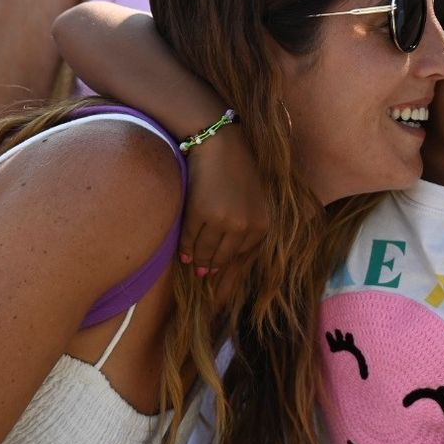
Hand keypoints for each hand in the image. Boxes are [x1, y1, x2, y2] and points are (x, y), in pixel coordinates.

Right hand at [181, 126, 268, 271]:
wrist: (219, 143)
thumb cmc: (235, 172)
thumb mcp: (250, 203)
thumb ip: (242, 233)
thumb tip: (217, 271)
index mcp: (261, 226)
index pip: (242, 263)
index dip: (228, 282)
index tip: (219, 300)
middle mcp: (245, 227)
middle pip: (221, 260)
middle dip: (209, 270)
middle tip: (201, 278)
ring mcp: (223, 221)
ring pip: (204, 253)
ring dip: (196, 261)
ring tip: (191, 265)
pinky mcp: (202, 214)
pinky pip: (189, 240)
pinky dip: (184, 248)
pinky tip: (182, 254)